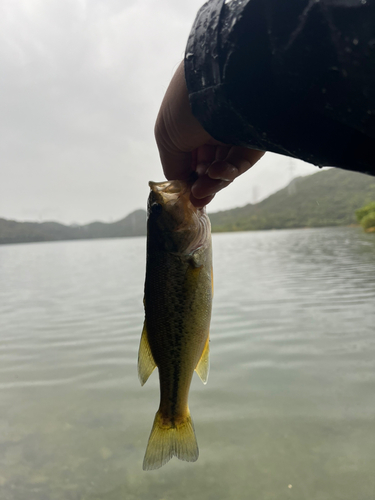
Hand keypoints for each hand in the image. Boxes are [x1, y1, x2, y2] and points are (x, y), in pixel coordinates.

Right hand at [154, 61, 264, 206]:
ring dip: (211, 183)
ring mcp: (234, 133)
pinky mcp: (254, 140)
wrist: (222, 85)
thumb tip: (181, 189)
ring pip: (222, 168)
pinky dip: (227, 173)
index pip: (188, 153)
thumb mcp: (167, 138)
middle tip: (194, 198)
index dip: (185, 174)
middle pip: (206, 164)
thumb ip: (173, 166)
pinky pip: (240, 163)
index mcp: (190, 119)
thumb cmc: (186, 105)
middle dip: (198, 183)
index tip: (182, 192)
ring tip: (201, 192)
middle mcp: (212, 125)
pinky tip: (215, 174)